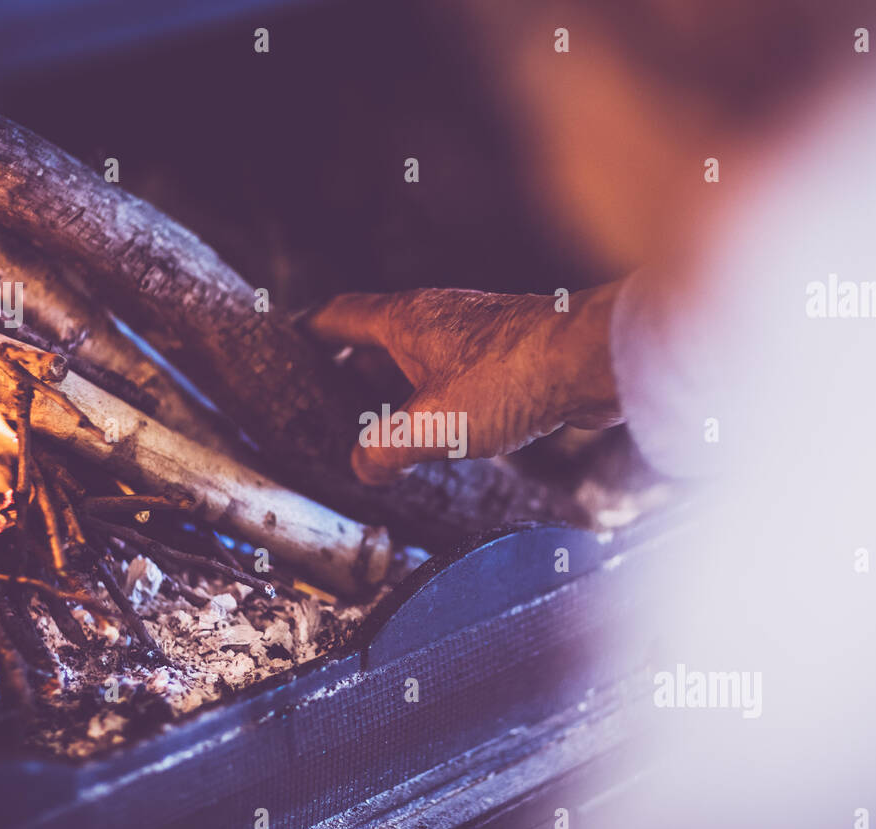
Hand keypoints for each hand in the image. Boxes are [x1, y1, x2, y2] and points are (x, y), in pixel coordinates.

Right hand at [307, 283, 624, 483]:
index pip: (339, 316)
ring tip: (382, 425)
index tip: (287, 343)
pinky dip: (436, 397)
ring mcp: (472, 334)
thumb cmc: (513, 376)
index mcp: (404, 321)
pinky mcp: (506, 355)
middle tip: (328, 402)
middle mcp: (436, 318)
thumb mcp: (430, 424)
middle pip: (376, 338)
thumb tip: (363, 466)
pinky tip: (443, 428)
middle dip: (350, 371)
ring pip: (418, 358)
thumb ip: (385, 449)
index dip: (308, 332)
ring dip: (397, 388)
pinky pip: (454, 374)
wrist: (589, 362)